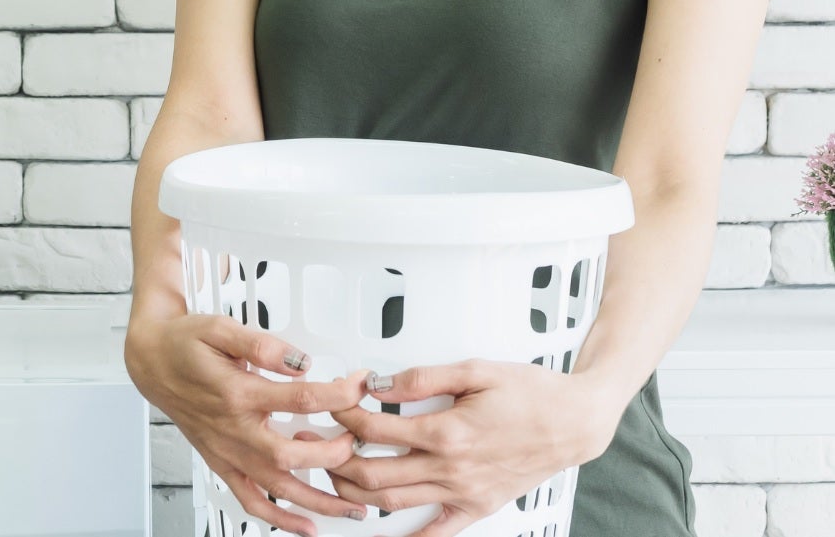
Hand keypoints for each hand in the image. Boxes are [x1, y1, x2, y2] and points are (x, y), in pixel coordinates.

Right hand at [124, 312, 371, 535]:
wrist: (152, 362)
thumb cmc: (185, 343)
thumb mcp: (220, 328)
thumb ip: (262, 344)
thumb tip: (301, 361)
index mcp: (237, 392)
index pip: (300, 398)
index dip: (338, 393)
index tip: (360, 386)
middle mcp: (233, 429)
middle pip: (291, 456)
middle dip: (333, 454)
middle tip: (358, 439)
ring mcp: (227, 452)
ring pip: (277, 488)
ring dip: (319, 500)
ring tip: (355, 506)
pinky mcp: (221, 464)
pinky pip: (251, 501)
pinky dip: (280, 519)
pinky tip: (308, 525)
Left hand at [296, 360, 613, 534]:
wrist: (573, 422)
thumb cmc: (529, 392)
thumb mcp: (474, 369)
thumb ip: (422, 376)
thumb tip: (380, 383)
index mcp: (447, 431)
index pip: (375, 429)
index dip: (345, 415)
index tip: (332, 402)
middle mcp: (451, 468)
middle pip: (374, 473)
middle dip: (337, 459)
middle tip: (317, 442)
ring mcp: (463, 493)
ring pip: (394, 502)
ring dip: (357, 492)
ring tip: (334, 473)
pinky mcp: (477, 506)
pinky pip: (437, 532)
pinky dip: (408, 535)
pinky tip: (384, 531)